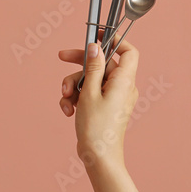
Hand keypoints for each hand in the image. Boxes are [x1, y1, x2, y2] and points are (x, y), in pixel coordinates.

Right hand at [58, 40, 138, 169]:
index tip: (97, 34)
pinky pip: (89, 93)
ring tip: (66, 98)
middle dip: (79, 64)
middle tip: (62, 57)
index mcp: (123, 81)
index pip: (128, 51)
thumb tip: (96, 46)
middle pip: (101, 64)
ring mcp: (113, 97)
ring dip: (74, 86)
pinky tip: (68, 110)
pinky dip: (76, 98)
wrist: (98, 157)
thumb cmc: (97, 128)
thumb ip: (93, 67)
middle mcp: (121, 87)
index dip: (114, 40)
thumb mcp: (90, 92)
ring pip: (90, 79)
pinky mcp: (103, 107)